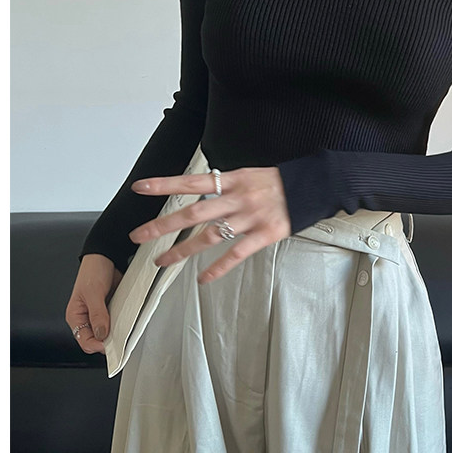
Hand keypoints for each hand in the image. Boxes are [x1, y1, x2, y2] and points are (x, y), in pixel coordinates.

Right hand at [65, 254, 123, 352]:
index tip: (110, 345)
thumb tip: (101, 333)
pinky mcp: (111, 310)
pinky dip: (122, 324)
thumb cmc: (93, 270)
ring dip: (116, 333)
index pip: (84, 340)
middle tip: (120, 339)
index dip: (97, 345)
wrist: (107, 256)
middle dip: (107, 341)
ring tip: (125, 331)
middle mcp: (87, 317)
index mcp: (76, 316)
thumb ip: (97, 314)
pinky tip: (128, 322)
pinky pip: (117, 323)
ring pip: (108, 333)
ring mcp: (100, 315)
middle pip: (96, 339)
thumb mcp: (93, 292)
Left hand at [129, 166, 291, 284]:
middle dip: (163, 225)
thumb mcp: (247, 174)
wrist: (312, 185)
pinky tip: (203, 278)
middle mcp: (236, 198)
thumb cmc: (277, 182)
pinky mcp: (265, 233)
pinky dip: (219, 267)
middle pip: (193, 213)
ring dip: (183, 251)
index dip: (164, 184)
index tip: (140, 188)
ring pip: (210, 236)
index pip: (191, 182)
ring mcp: (250, 217)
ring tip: (163, 262)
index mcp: (231, 180)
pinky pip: (237, 253)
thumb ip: (224, 185)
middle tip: (139, 236)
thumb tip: (200, 191)